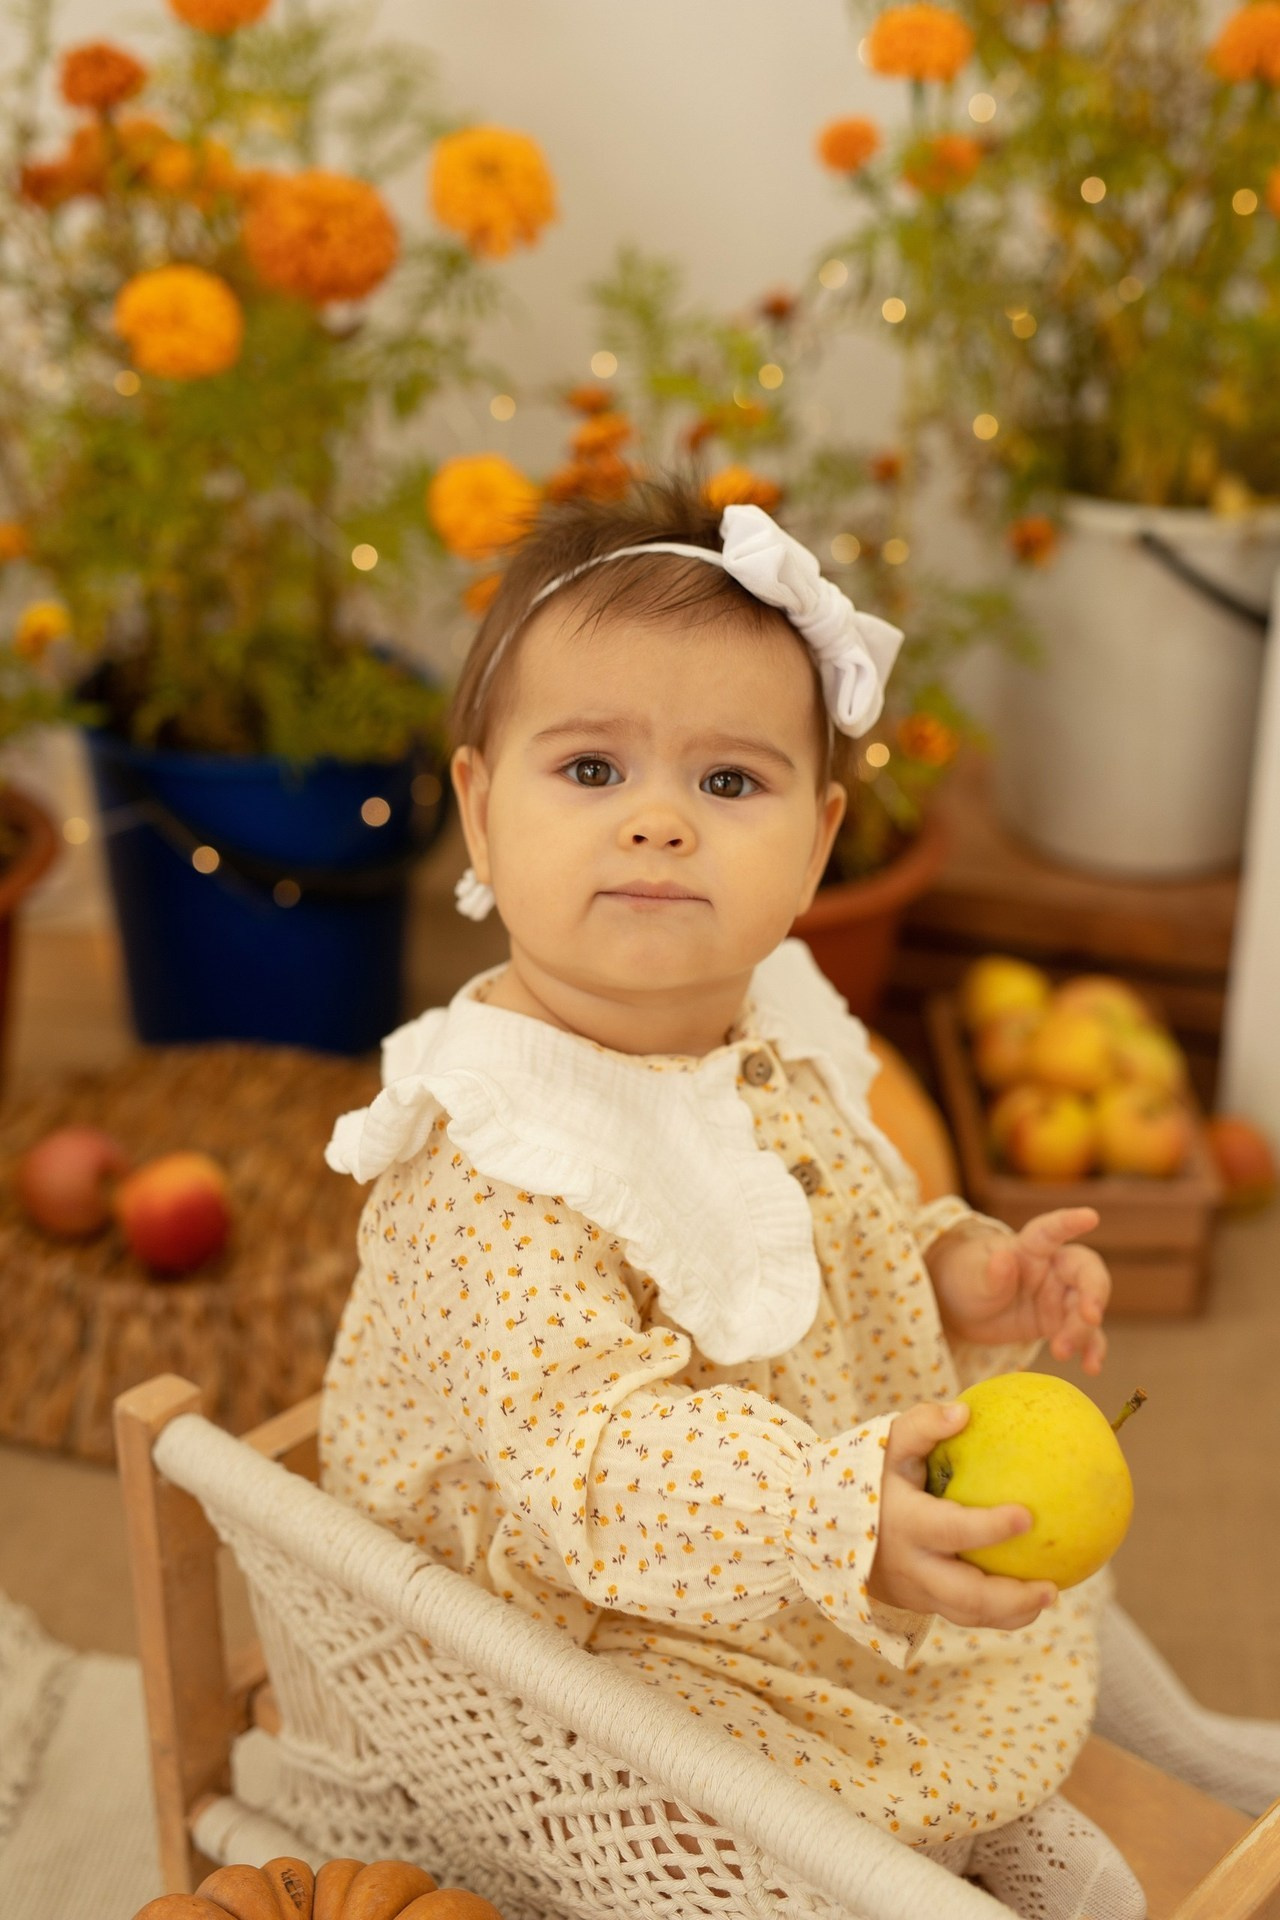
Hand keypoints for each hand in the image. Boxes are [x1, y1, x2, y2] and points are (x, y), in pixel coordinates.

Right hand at [868, 1399, 1057, 1628]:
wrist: (826, 1525)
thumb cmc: (869, 1474)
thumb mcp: (884, 1444)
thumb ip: (921, 1426)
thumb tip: (964, 1412)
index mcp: (903, 1524)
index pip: (951, 1531)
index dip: (989, 1528)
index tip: (1027, 1516)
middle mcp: (910, 1566)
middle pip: (965, 1596)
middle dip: (1011, 1598)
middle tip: (1052, 1587)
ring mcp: (915, 1591)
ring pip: (967, 1615)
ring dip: (1011, 1613)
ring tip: (1049, 1596)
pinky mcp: (921, 1603)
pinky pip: (963, 1614)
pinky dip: (997, 1612)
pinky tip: (1026, 1598)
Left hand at [928, 1208, 1109, 1373]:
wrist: (964, 1311)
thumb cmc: (967, 1279)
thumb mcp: (971, 1277)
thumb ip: (990, 1273)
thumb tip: (1004, 1259)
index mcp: (1029, 1247)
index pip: (1051, 1230)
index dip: (1070, 1222)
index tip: (1090, 1216)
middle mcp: (1053, 1268)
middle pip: (1085, 1274)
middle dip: (1093, 1294)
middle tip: (1090, 1317)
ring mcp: (1060, 1297)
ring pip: (1086, 1309)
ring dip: (1082, 1331)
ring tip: (1062, 1352)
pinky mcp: (1061, 1323)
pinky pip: (1084, 1335)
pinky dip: (1090, 1349)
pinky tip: (1091, 1367)